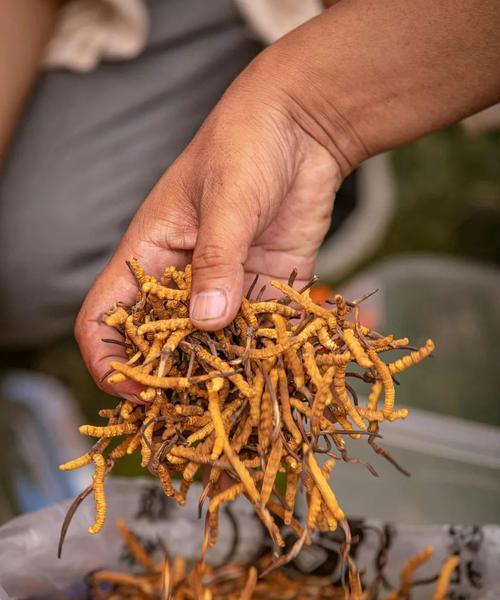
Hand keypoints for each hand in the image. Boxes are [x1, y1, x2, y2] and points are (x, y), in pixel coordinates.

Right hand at [75, 49, 342, 396]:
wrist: (302, 127)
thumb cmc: (247, 145)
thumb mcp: (227, 200)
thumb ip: (217, 261)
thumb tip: (207, 324)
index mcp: (149, 254)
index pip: (105, 317)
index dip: (111, 358)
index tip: (136, 391)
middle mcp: (183, 278)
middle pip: (160, 343)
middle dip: (170, 379)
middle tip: (194, 413)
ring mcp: (227, 286)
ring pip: (212, 346)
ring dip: (221, 376)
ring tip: (240, 409)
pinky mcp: (268, 288)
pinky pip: (261, 332)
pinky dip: (267, 356)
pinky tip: (280, 379)